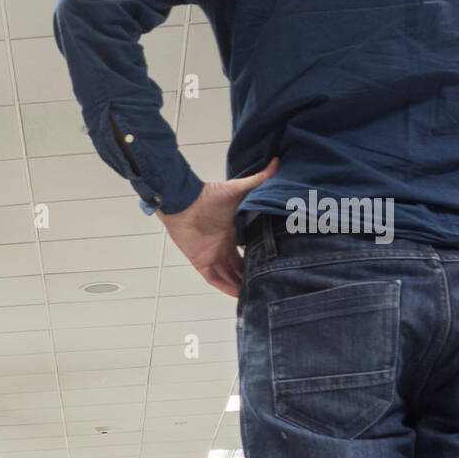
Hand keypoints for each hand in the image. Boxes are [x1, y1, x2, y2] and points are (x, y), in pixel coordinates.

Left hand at [156, 158, 279, 296]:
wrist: (182, 201)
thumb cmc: (208, 194)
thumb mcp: (237, 189)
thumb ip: (258, 180)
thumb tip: (276, 162)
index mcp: (232, 234)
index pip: (247, 252)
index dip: (258, 260)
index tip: (273, 266)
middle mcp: (223, 247)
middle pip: (239, 268)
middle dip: (250, 277)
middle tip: (268, 285)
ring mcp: (212, 256)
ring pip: (228, 276)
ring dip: (240, 285)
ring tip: (256, 295)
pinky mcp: (200, 261)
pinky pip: (214, 279)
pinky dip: (225, 286)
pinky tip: (237, 294)